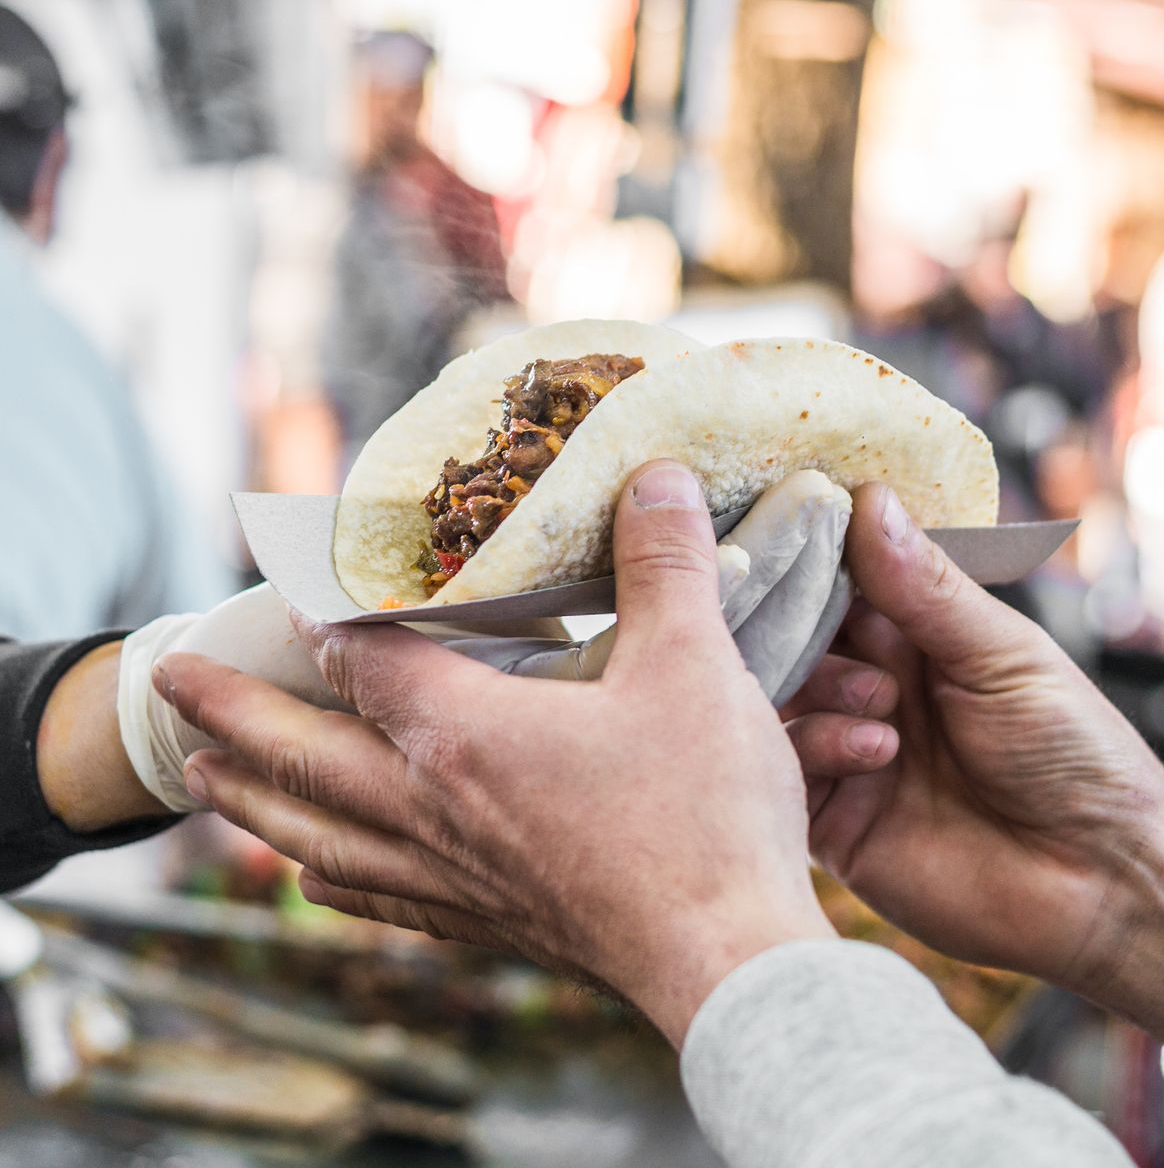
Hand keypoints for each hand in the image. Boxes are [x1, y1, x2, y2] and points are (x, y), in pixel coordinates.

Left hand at [156, 461, 835, 1045]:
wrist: (724, 961)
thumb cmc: (705, 812)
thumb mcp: (693, 666)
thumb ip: (663, 564)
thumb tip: (658, 473)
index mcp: (467, 732)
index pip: (363, 656)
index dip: (322, 610)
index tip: (288, 580)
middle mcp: (434, 804)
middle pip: (300, 752)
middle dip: (227, 710)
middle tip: (168, 678)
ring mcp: (450, 873)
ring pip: (316, 832)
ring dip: (251, 797)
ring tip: (203, 775)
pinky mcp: (482, 921)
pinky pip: (373, 896)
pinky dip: (326, 876)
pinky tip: (313, 877)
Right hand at [784, 485, 1163, 1055]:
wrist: (1107, 886)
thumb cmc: (1076, 754)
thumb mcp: (1003, 654)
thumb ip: (926, 587)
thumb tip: (868, 499)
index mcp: (916, 638)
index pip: (840, 581)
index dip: (810, 557)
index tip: (781, 527)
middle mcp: (874, 689)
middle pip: (798, 637)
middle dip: (801, 625)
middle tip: (828, 631)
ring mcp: (851, 753)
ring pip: (784, 698)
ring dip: (821, 687)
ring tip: (880, 704)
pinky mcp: (836, 820)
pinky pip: (790, 770)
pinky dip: (819, 747)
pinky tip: (876, 755)